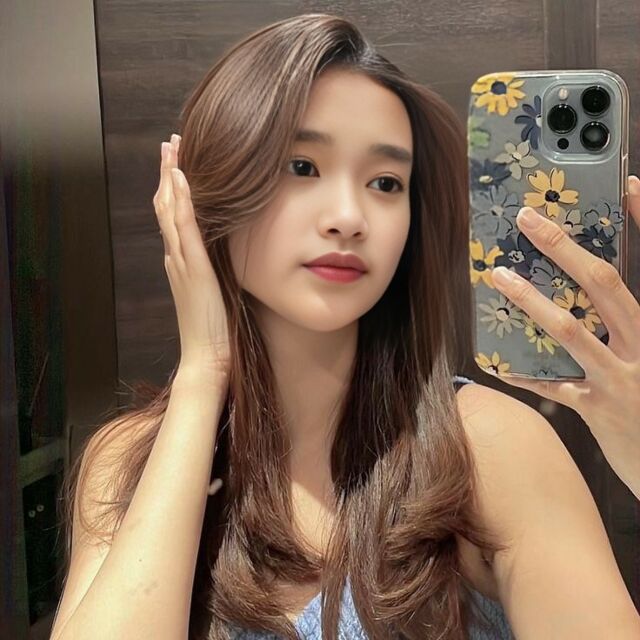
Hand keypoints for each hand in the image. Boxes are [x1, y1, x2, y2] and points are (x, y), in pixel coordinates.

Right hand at [152, 134, 230, 378]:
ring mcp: (182, 262)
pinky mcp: (194, 269)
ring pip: (170, 212)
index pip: (174, 217)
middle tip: (169, 144)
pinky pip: (185, 230)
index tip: (177, 163)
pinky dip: (181, 203)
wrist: (206, 356)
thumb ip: (207, 272)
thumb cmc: (212, 329)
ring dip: (171, 179)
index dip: (173, 188)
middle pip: (166, 207)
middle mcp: (176, 258)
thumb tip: (213, 258)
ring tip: (172, 150)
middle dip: (168, 174)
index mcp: (182, 262)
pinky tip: (181, 180)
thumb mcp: (210, 293)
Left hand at [490, 175, 639, 499]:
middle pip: (603, 284)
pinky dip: (521, 373)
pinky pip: (551, 386)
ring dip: (529, 301)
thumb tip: (588, 293)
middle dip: (562, 248)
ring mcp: (622, 378)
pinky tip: (493, 362)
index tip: (629, 187)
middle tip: (528, 219)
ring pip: (570, 331)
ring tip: (498, 278)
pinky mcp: (598, 410)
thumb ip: (628, 322)